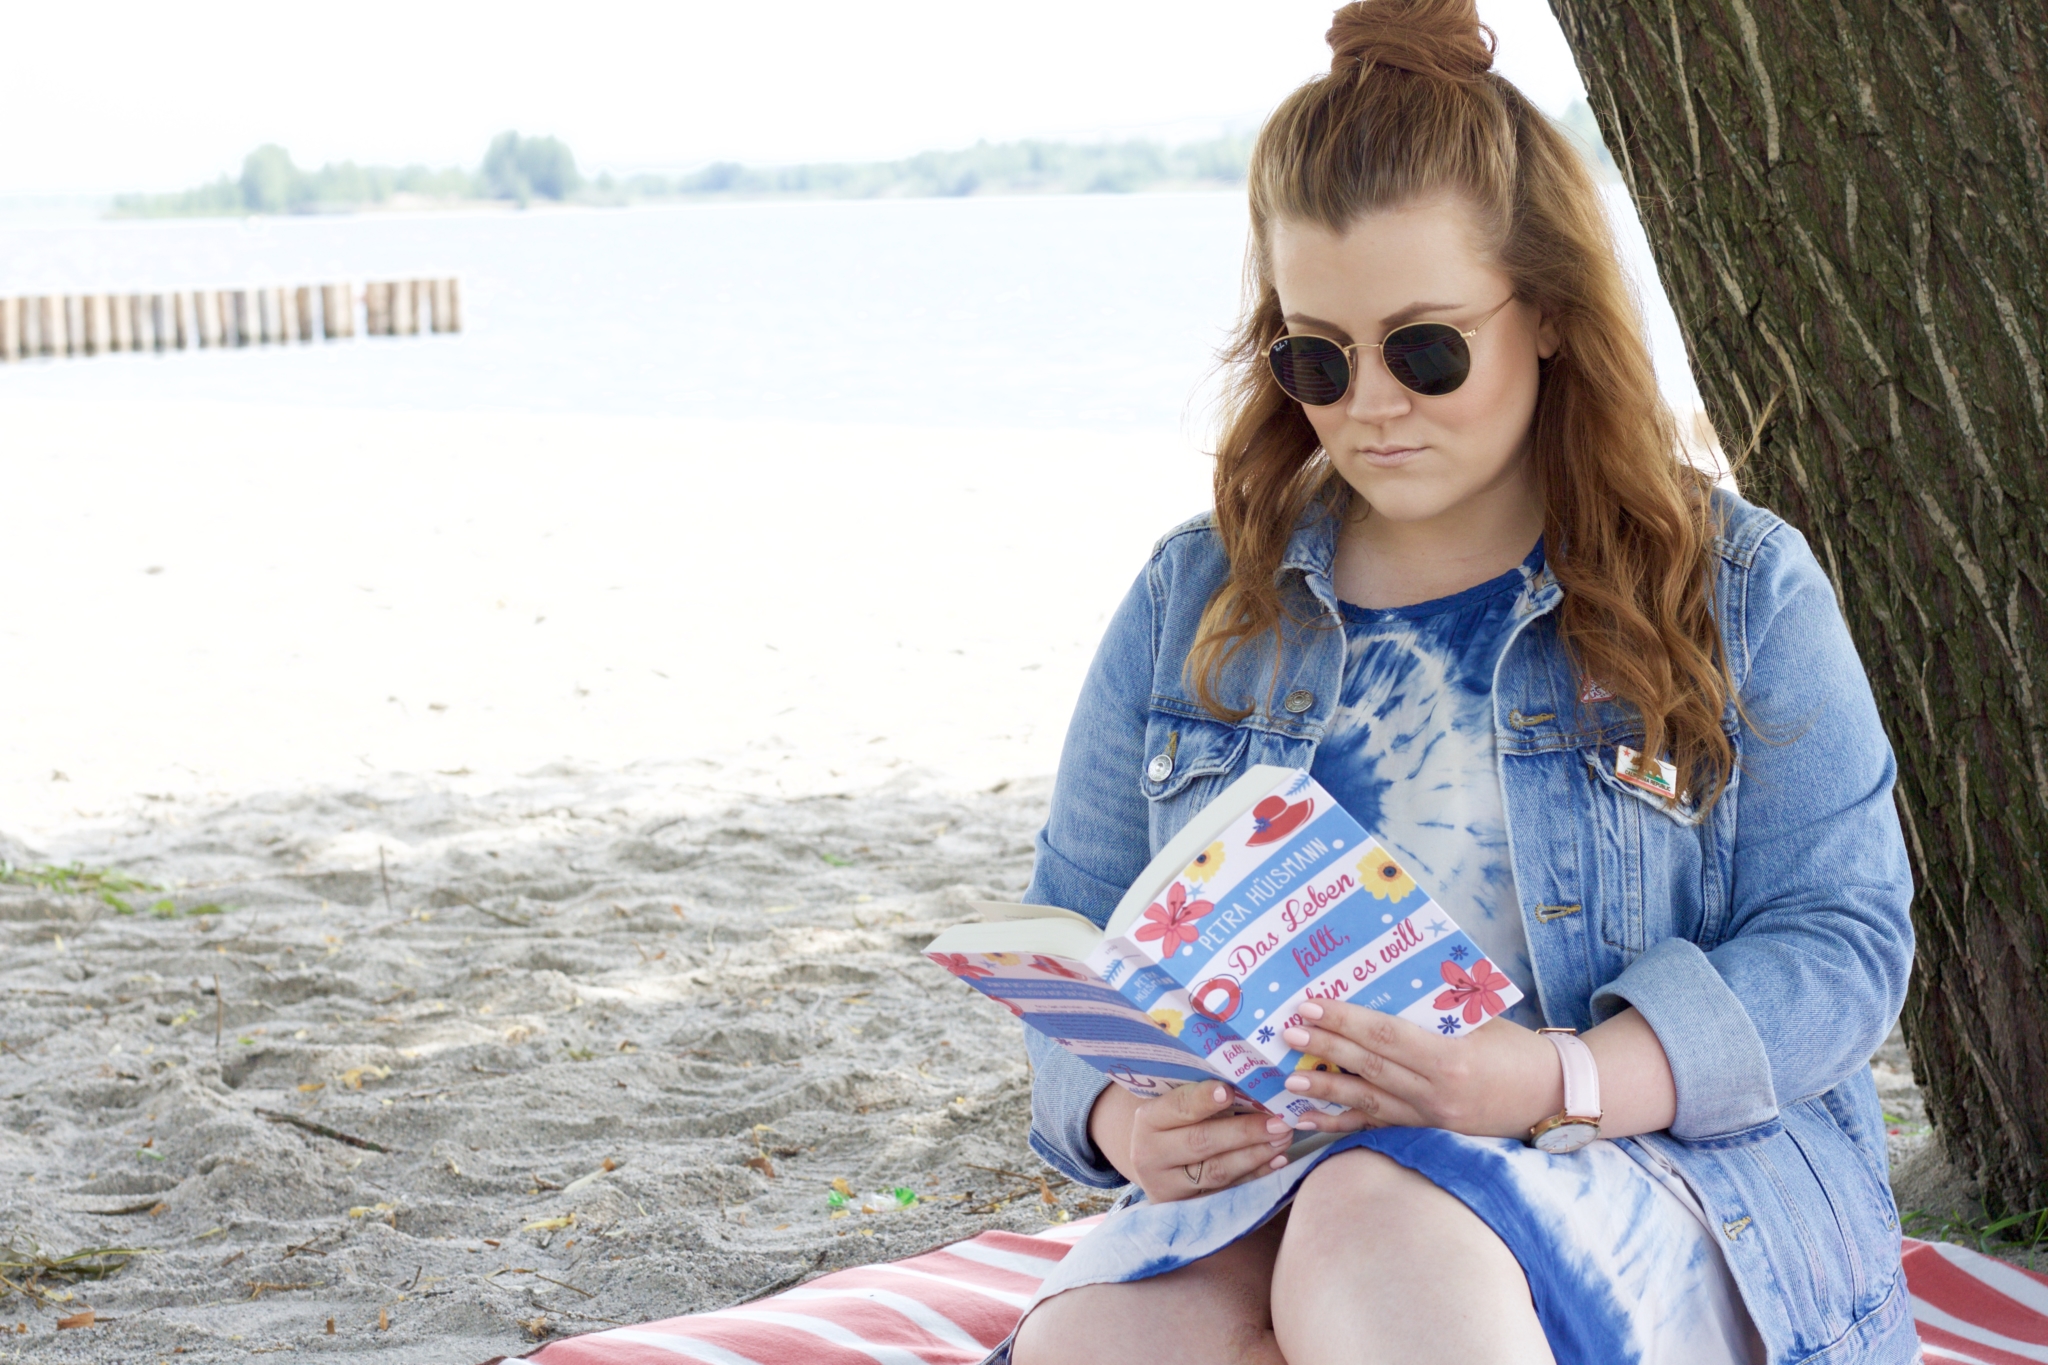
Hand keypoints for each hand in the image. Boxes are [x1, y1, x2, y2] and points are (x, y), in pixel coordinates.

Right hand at [1090, 1081, 1293, 1202]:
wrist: (1154, 1163)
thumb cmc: (1173, 1121)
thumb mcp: (1172, 1103)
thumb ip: (1199, 1091)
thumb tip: (1248, 1069)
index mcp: (1147, 1119)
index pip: (1177, 1107)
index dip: (1203, 1099)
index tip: (1230, 1090)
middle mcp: (1150, 1154)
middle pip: (1201, 1142)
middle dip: (1244, 1132)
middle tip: (1279, 1120)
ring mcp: (1168, 1185)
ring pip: (1217, 1171)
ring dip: (1255, 1154)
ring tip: (1284, 1138)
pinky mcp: (1188, 1206)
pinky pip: (1227, 1191)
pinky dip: (1255, 1176)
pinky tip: (1277, 1161)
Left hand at [1277, 1000, 1559, 1137]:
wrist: (1555, 1097)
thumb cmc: (1518, 1049)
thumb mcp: (1480, 1021)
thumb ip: (1436, 1011)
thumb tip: (1385, 987)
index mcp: (1450, 1058)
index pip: (1386, 1036)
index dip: (1346, 1022)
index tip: (1311, 1007)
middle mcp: (1437, 1093)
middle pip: (1371, 1068)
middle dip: (1326, 1050)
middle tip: (1287, 1035)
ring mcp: (1431, 1118)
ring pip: (1369, 1103)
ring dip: (1326, 1092)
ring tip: (1289, 1081)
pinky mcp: (1429, 1133)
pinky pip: (1379, 1128)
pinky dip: (1343, 1125)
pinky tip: (1312, 1121)